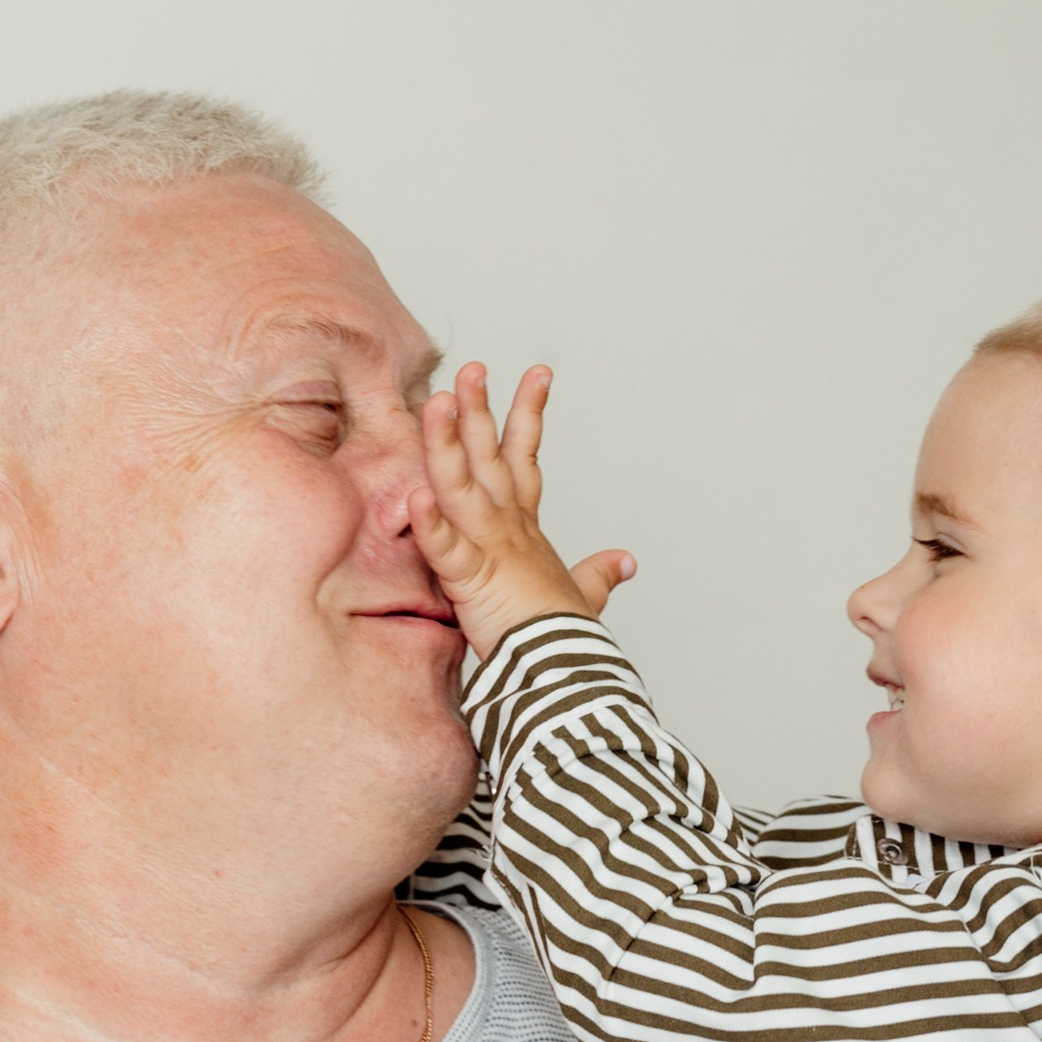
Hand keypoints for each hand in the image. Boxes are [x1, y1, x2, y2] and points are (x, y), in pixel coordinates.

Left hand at [409, 362, 636, 657]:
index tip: (538, 373)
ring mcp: (489, 548)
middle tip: (474, 368)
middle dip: (481, 408)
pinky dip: (431, 525)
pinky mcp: (470, 579)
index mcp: (526, 527)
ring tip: (439, 402)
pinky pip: (446, 548)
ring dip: (448, 443)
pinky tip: (416, 496)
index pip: (527, 456)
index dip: (530, 413)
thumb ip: (599, 574)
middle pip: (491, 455)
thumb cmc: (566, 638)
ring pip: (462, 485)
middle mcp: (507, 527)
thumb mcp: (585, 595)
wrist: (564, 673)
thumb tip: (625, 562)